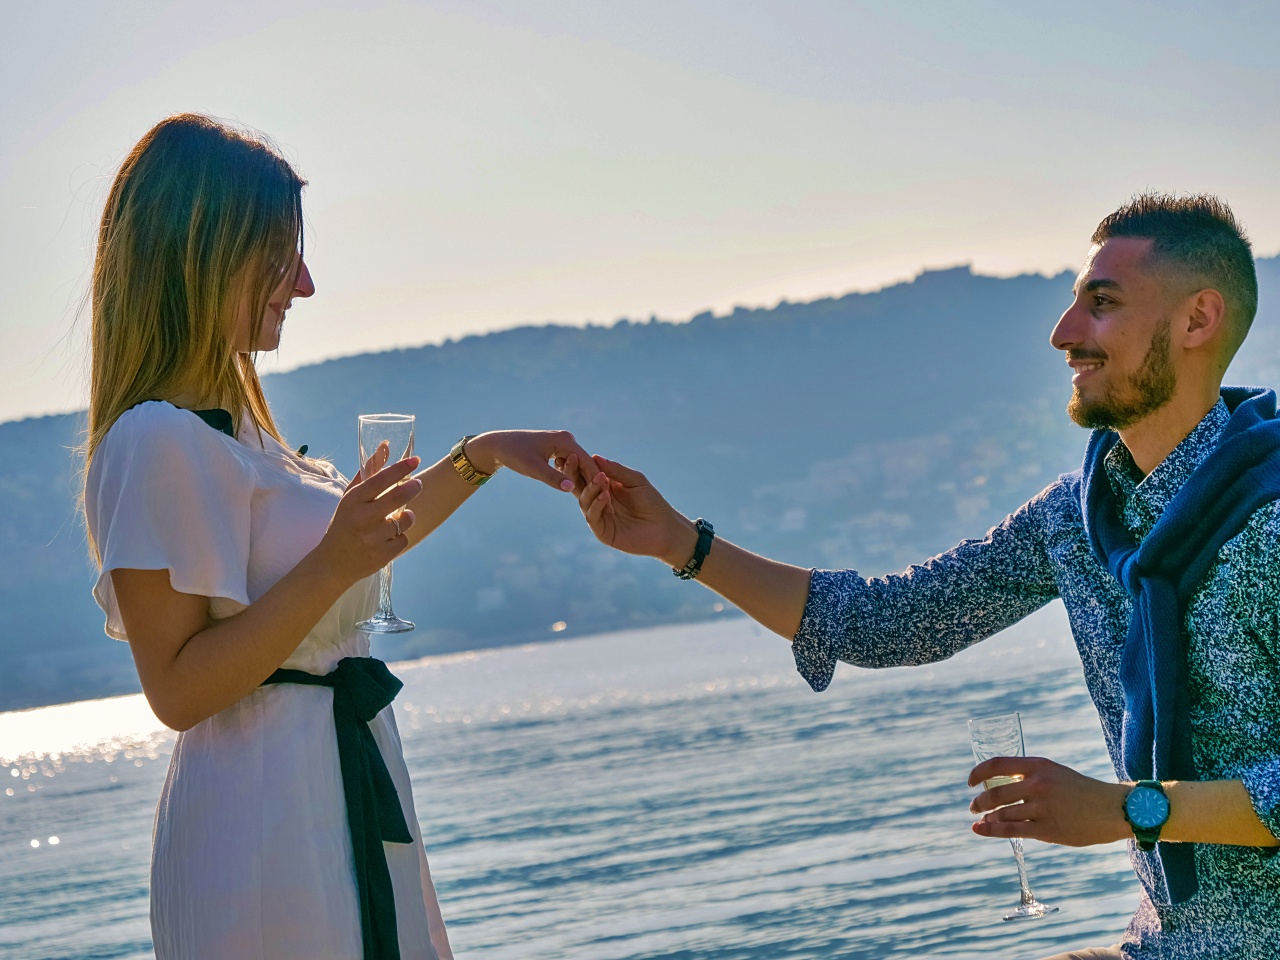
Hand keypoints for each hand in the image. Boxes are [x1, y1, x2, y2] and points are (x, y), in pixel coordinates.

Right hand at [315, 448, 421, 584]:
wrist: (332, 563)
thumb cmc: (345, 524)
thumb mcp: (350, 498)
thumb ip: (368, 472)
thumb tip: (386, 445)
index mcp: (352, 501)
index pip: (380, 480)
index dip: (400, 468)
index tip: (416, 460)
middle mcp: (361, 518)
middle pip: (397, 497)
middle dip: (413, 488)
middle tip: (418, 484)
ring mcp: (372, 538)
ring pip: (405, 520)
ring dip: (406, 517)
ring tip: (396, 519)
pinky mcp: (381, 555)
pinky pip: (404, 539)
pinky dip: (399, 537)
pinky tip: (387, 539)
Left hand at [465, 430, 599, 491]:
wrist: (498, 445)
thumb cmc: (514, 455)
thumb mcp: (533, 469)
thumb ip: (553, 478)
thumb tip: (571, 489)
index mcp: (565, 441)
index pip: (588, 462)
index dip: (597, 480)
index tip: (605, 498)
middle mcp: (567, 439)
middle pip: (585, 463)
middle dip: (593, 482)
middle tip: (605, 503)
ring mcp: (562, 443)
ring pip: (578, 464)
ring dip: (583, 480)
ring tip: (594, 499)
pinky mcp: (557, 448)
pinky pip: (570, 463)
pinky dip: (573, 476)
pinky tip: (578, 490)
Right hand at [572, 455, 695, 564]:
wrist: (665, 529)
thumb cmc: (652, 502)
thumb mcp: (636, 481)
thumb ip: (616, 470)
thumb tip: (595, 457)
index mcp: (604, 487)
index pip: (586, 474)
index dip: (579, 464)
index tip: (574, 453)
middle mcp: (598, 501)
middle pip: (579, 487)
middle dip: (574, 474)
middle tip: (573, 460)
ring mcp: (599, 516)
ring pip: (584, 501)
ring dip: (591, 489)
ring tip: (600, 479)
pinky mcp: (602, 531)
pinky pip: (592, 517)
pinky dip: (596, 505)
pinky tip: (604, 496)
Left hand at [968, 756, 1130, 846]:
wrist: (1112, 808)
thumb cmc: (1081, 791)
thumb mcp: (1054, 773)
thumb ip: (1028, 778)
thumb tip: (999, 789)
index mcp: (1038, 766)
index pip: (997, 765)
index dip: (978, 773)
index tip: (970, 782)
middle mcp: (1038, 784)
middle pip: (995, 793)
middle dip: (979, 802)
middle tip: (972, 807)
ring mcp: (1042, 807)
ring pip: (1002, 813)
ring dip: (986, 818)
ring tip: (982, 820)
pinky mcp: (1048, 829)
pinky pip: (1012, 830)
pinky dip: (992, 830)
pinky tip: (981, 829)